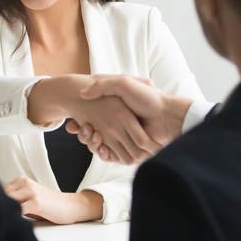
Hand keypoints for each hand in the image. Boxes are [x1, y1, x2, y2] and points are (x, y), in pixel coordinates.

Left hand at [3, 176, 103, 223]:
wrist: (70, 206)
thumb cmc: (49, 205)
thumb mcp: (30, 198)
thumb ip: (15, 200)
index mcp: (21, 181)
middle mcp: (24, 183)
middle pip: (0, 195)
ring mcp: (30, 192)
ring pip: (7, 202)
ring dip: (2, 212)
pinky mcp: (36, 202)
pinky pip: (18, 210)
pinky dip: (12, 218)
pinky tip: (11, 225)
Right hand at [29, 75, 161, 164]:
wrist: (167, 116)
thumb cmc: (147, 98)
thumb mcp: (124, 83)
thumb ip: (103, 86)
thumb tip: (83, 93)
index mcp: (117, 113)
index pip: (91, 122)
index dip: (82, 125)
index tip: (74, 124)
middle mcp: (119, 126)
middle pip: (93, 135)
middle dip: (85, 135)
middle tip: (79, 130)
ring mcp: (124, 139)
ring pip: (100, 146)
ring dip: (93, 144)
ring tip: (91, 137)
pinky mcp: (130, 151)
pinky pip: (112, 156)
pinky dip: (104, 154)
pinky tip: (101, 148)